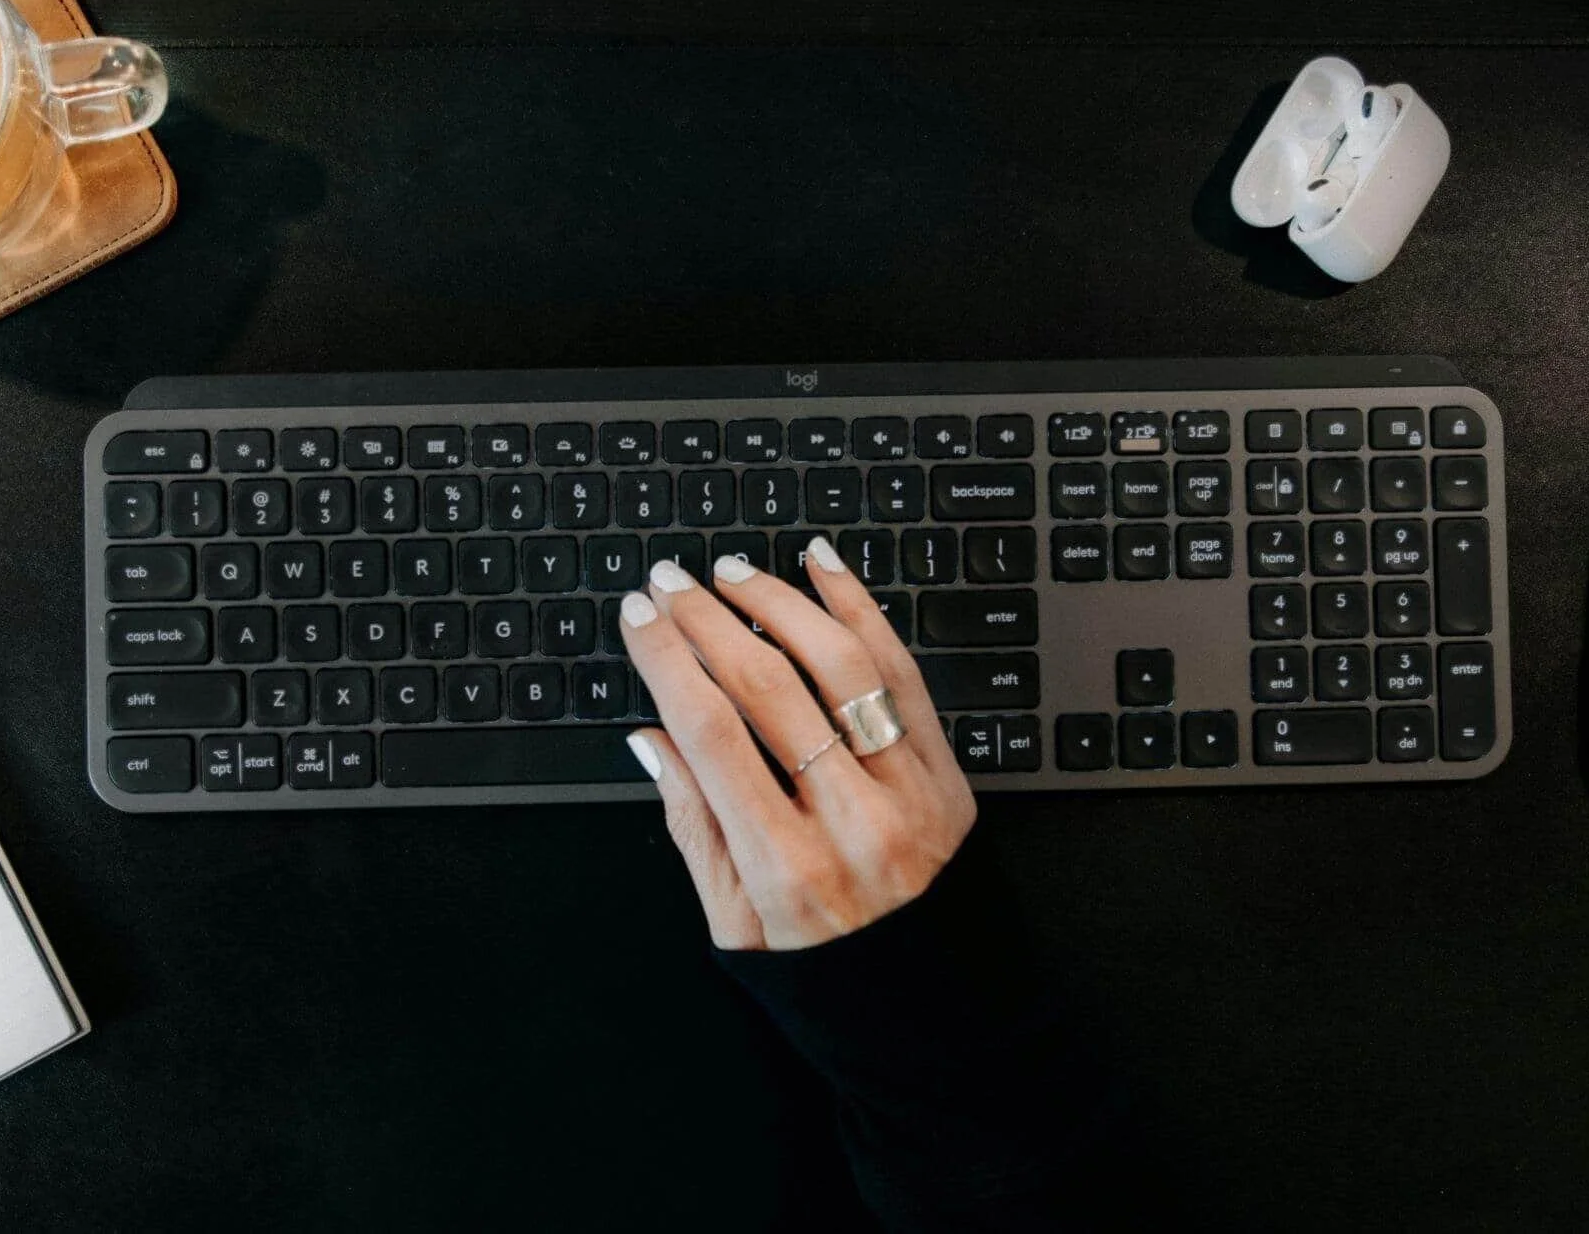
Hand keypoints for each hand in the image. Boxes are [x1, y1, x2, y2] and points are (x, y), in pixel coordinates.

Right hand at [619, 536, 975, 950]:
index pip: (711, 734)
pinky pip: (904, 675)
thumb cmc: (827, 975)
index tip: (640, 618)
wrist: (938, 1015)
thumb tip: (652, 740)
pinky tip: (826, 572)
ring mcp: (907, 793)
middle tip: (671, 580)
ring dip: (781, 606)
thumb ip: (695, 829)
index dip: (667, 661)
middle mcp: (851, 822)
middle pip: (768, 690)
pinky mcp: (948, 775)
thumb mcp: (737, 928)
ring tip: (734, 573)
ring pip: (842, 667)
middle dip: (708, 621)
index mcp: (785, 866)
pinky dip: (863, 613)